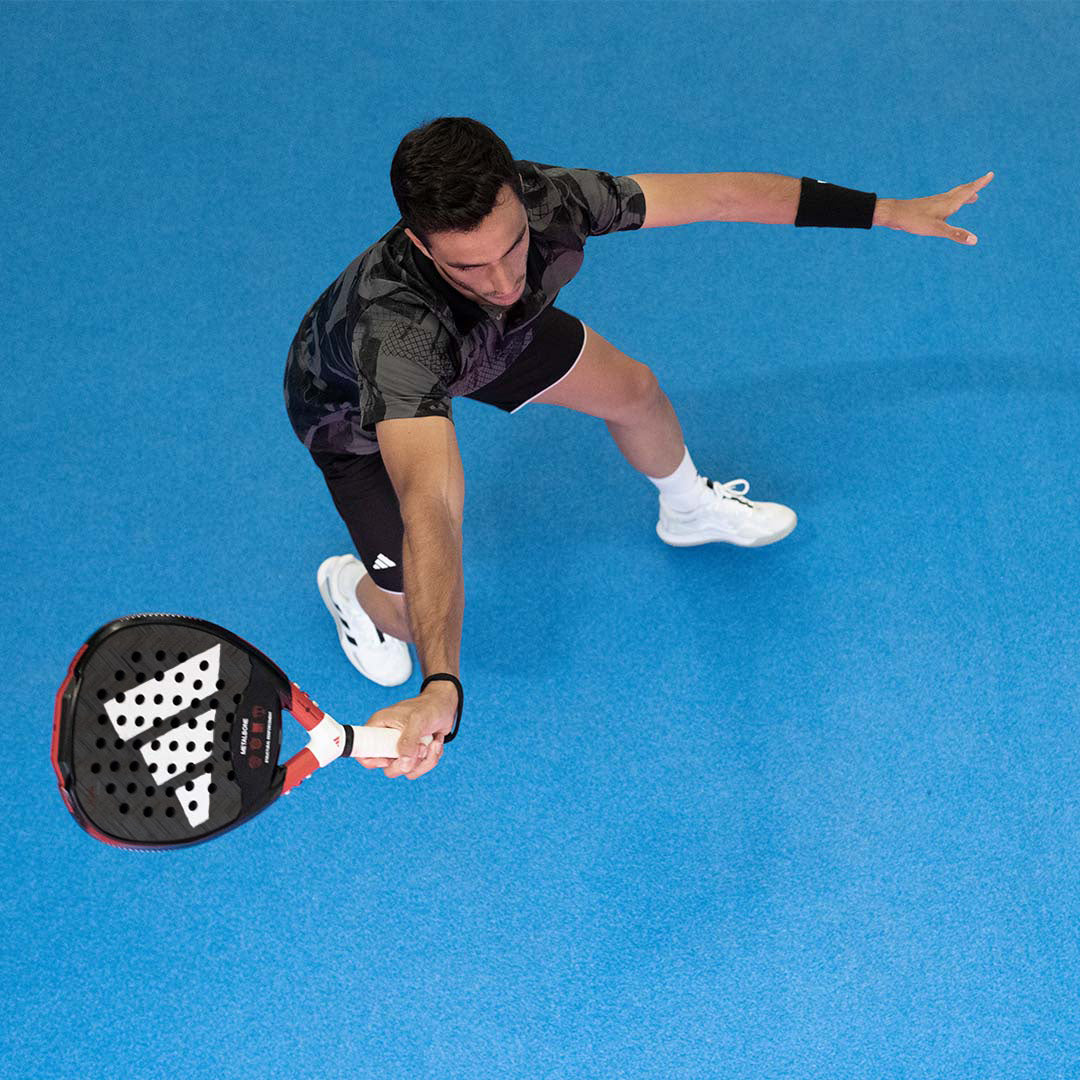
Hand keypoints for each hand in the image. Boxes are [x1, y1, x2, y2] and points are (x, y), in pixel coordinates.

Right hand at [355, 679, 458, 779]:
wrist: (445, 705)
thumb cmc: (429, 707)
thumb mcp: (417, 720)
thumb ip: (408, 742)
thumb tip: (403, 765)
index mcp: (379, 727)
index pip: (362, 751)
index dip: (371, 761)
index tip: (390, 759)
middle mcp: (387, 740)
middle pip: (388, 768)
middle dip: (408, 763)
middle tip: (421, 747)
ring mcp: (401, 749)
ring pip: (406, 770)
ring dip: (424, 760)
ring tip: (432, 742)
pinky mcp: (414, 753)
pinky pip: (418, 768)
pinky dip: (431, 758)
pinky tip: (436, 742)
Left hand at [878, 171, 993, 244]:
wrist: (894, 214)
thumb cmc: (915, 220)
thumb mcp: (937, 229)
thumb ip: (956, 234)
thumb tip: (974, 240)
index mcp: (949, 203)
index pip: (968, 191)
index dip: (980, 183)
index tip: (990, 174)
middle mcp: (943, 200)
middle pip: (962, 191)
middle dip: (974, 188)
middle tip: (983, 182)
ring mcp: (934, 203)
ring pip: (953, 196)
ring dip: (964, 194)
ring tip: (972, 197)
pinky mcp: (926, 207)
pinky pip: (944, 201)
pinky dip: (952, 201)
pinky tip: (946, 207)